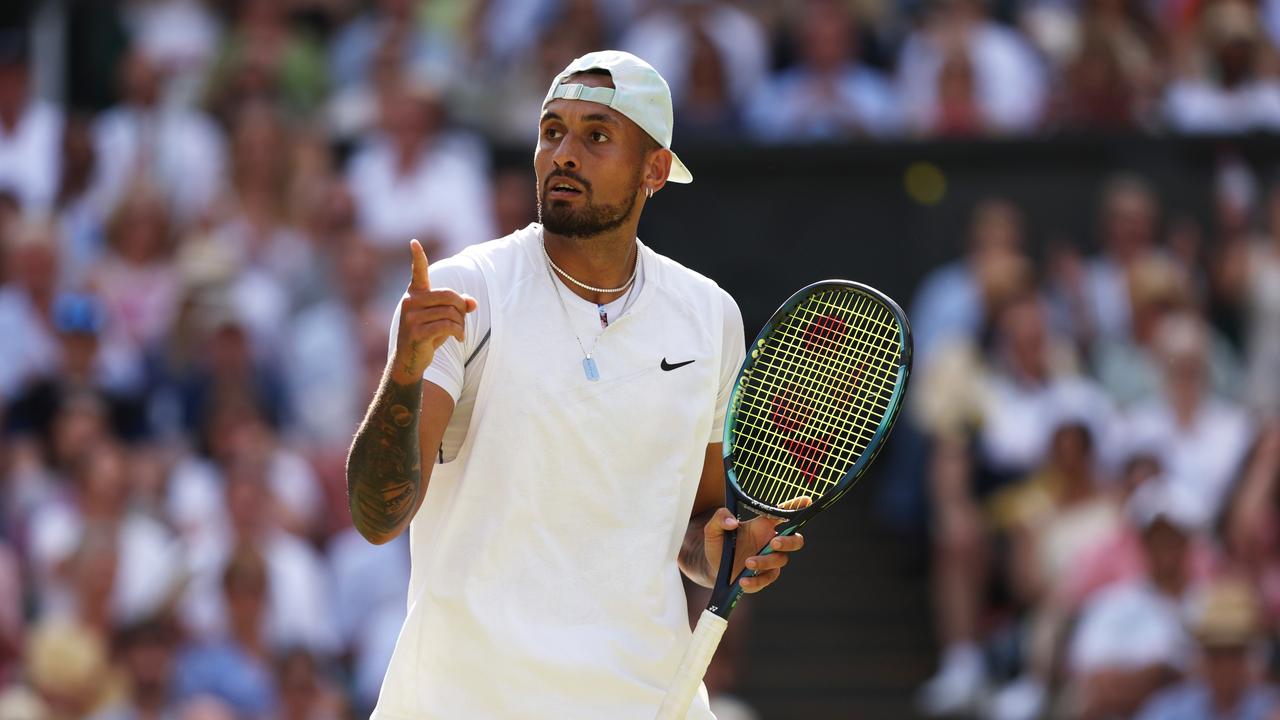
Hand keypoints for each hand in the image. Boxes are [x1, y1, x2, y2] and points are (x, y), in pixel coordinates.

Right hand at [390, 239, 477, 384]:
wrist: (410, 360)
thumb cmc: (428, 334)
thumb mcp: (444, 317)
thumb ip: (458, 307)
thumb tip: (473, 303)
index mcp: (415, 294)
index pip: (418, 272)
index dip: (418, 257)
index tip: (414, 242)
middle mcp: (410, 301)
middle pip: (449, 295)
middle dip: (461, 308)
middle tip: (462, 320)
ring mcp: (411, 317)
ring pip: (450, 312)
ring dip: (460, 324)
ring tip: (458, 332)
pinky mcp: (416, 332)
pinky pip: (447, 325)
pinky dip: (459, 332)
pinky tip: (458, 339)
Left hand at [702, 498, 808, 593]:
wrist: (713, 568)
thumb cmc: (718, 544)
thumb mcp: (713, 528)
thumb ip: (720, 518)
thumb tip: (731, 522)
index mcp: (763, 526)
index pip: (782, 515)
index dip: (796, 507)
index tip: (806, 501)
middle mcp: (770, 542)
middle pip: (795, 540)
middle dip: (789, 541)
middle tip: (774, 542)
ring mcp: (769, 561)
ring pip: (780, 560)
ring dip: (766, 561)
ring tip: (748, 562)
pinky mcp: (762, 577)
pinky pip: (766, 579)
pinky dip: (756, 580)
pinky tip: (743, 580)